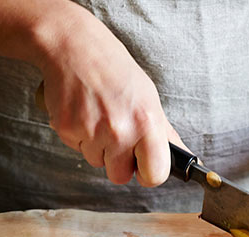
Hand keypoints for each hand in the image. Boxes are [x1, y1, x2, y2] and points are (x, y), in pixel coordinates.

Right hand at [35, 10, 183, 186]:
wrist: (75, 47)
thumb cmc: (115, 70)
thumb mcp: (148, 97)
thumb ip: (163, 132)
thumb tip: (181, 156)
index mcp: (147, 122)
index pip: (155, 175)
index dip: (148, 173)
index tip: (143, 165)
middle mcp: (120, 130)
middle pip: (120, 177)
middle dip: (118, 162)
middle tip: (116, 134)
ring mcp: (91, 131)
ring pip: (96, 162)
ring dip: (97, 146)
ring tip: (99, 115)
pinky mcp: (67, 129)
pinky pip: (77, 149)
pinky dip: (79, 135)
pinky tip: (84, 112)